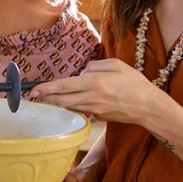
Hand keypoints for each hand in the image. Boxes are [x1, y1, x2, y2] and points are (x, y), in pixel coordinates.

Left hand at [31, 59, 164, 124]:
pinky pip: (83, 110)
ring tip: (48, 98)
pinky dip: (76, 106)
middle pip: (62, 99)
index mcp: (95, 82)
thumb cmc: (135, 83)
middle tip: (34, 96)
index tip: (34, 90)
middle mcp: (92, 98)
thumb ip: (95, 65)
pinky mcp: (99, 117)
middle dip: (46, 98)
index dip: (47, 88)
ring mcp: (95, 110)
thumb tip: (83, 73)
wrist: (148, 107)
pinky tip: (73, 101)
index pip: (64, 85)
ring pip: (70, 106)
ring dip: (58, 102)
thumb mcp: (116, 64)